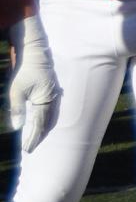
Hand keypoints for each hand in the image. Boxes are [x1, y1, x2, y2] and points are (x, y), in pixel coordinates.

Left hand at [8, 16, 58, 153]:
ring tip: (34, 138)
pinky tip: (39, 121)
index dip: (33, 138)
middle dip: (38, 136)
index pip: (40, 125)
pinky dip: (45, 119)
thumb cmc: (24, 69)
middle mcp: (53, 100)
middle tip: (29, 147)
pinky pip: (50, 109)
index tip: (26, 150)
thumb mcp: (16, 90)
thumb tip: (17, 128)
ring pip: (50, 117)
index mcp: (46, 101)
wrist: (34, 51)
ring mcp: (54, 95)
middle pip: (48, 123)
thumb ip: (17, 109)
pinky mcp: (51, 91)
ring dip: (43, 128)